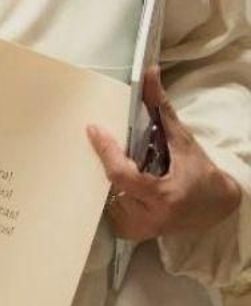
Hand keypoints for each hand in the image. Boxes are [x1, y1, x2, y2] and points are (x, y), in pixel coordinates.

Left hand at [87, 66, 243, 240]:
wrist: (216, 207)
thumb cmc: (198, 171)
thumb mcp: (182, 140)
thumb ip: (161, 108)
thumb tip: (149, 72)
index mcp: (164, 196)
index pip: (122, 174)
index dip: (106, 151)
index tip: (93, 129)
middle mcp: (150, 217)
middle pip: (108, 186)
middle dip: (98, 163)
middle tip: (88, 140)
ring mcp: (139, 228)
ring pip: (104, 199)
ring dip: (96, 178)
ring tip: (88, 157)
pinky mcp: (132, 233)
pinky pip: (107, 211)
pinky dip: (103, 192)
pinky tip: (97, 177)